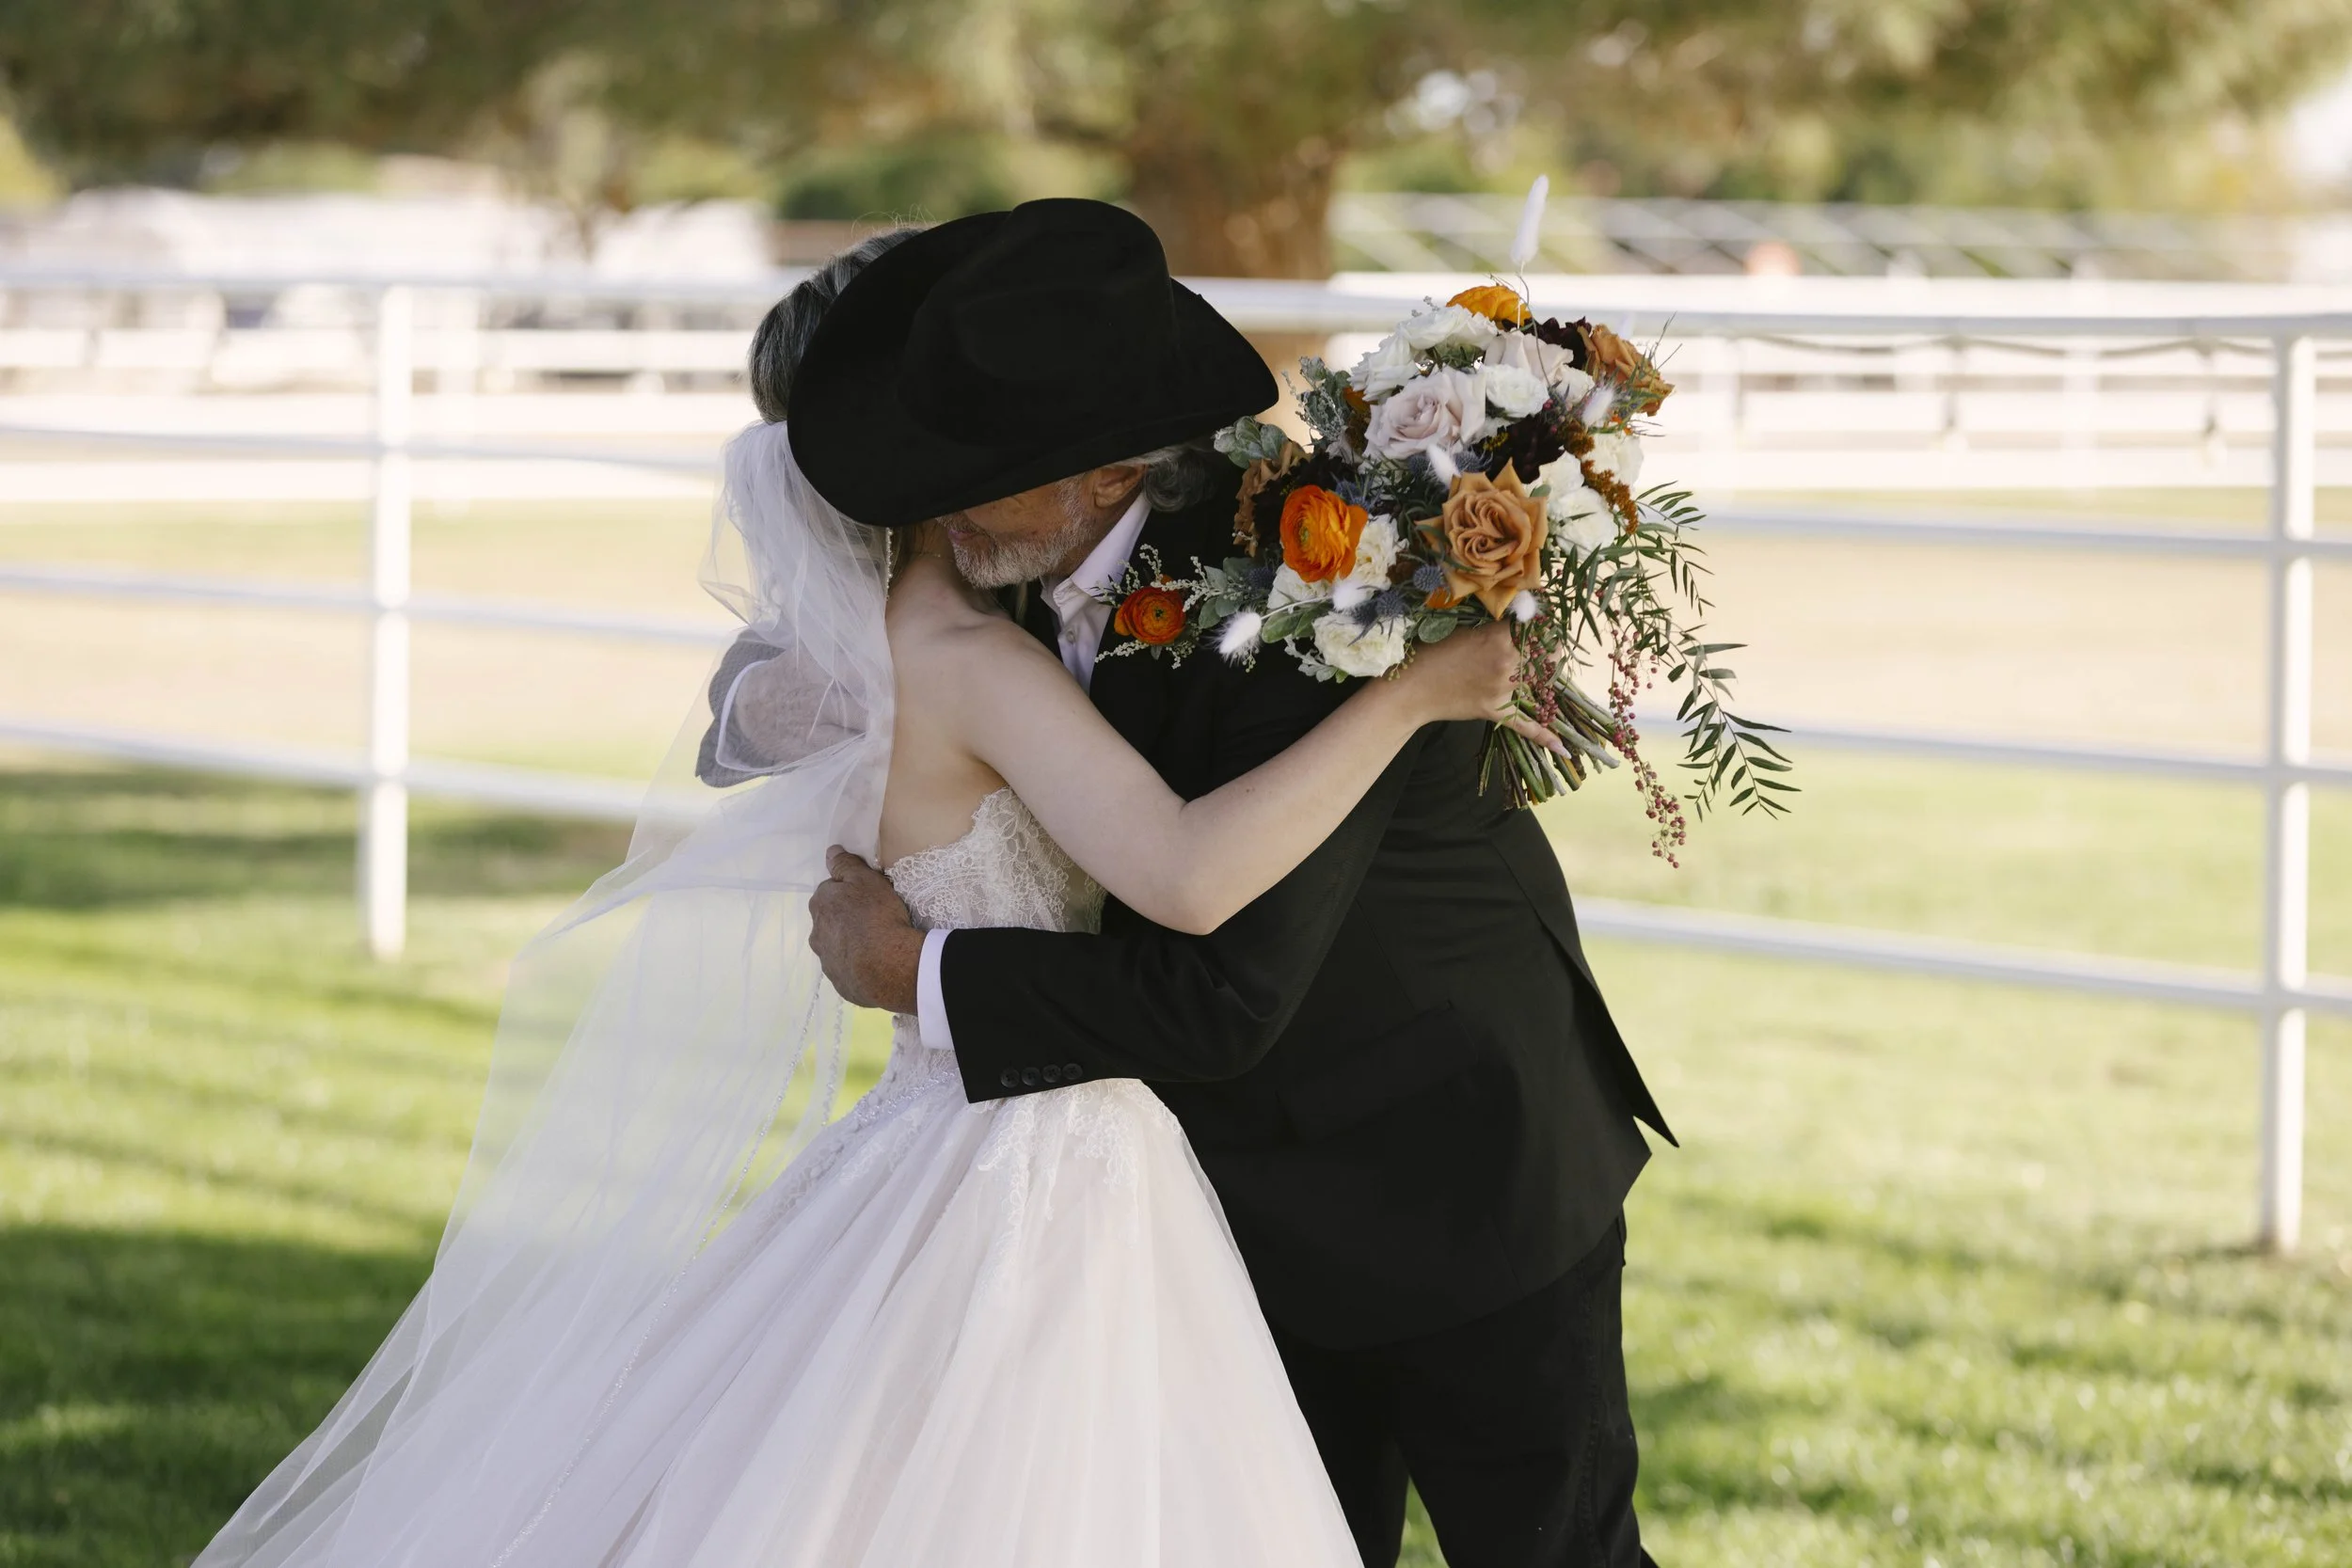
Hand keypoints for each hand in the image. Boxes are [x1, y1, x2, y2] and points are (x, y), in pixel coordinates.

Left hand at [807, 846, 924, 1013]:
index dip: (849, 892)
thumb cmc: (878, 916)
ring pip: (837, 946)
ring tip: (877, 945)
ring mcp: (827, 961)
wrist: (889, 967)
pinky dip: (858, 966)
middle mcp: (817, 933)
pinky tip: (876, 965)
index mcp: (821, 905)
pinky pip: (848, 969)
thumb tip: (830, 851)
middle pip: (830, 920)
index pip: (830, 891)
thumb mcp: (865, 880)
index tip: (868, 896)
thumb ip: (845, 864)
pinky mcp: (840, 983)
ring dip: (851, 943)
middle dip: (846, 919)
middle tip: (874, 920)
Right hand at [1393, 621, 1569, 757]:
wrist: (1411, 687)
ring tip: (1543, 668)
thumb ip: (1494, 627)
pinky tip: (1561, 747)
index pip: (1537, 627)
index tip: (1545, 620)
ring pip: (1540, 683)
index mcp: (1498, 637)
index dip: (1545, 623)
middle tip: (1545, 643)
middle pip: (1546, 654)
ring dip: (1546, 675)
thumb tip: (1518, 619)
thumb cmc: (1432, 652)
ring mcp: (1503, 690)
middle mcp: (1506, 663)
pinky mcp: (1496, 711)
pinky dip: (1543, 736)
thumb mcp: (1465, 629)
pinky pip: (1525, 725)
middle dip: (1550, 648)